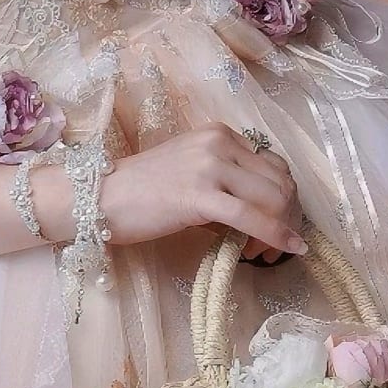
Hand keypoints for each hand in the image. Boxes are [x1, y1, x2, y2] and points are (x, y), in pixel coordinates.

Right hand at [97, 123, 305, 257]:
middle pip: (280, 181)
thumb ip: (226, 180)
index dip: (284, 199)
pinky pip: (251, 217)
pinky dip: (275, 236)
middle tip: (277, 246)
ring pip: (273, 198)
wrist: (100, 198)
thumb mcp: (191, 171)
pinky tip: (286, 249)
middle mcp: (219, 143)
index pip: (274, 165)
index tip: (278, 225)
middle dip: (287, 217)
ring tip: (269, 253)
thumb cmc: (141, 191)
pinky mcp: (200, 194)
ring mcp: (210, 166)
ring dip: (280, 230)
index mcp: (219, 134)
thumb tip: (263, 211)